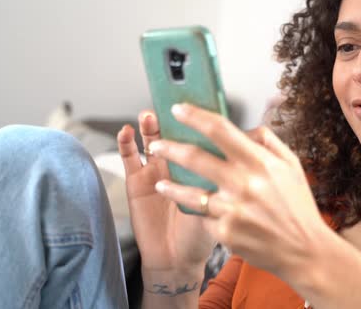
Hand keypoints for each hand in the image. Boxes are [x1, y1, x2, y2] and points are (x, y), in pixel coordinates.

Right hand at [117, 111, 216, 275]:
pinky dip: (125, 142)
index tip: (201, 101)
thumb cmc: (200, 235)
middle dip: (173, 116)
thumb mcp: (219, 207)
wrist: (176, 260)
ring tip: (150, 116)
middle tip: (172, 102)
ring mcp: (156, 169)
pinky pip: (129, 157)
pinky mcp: (136, 180)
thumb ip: (223, 183)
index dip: (200, 119)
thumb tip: (235, 157)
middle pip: (175, 131)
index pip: (201, 135)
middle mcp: (178, 163)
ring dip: (150, 125)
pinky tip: (126, 132)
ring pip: (151, 138)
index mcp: (200, 167)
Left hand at [147, 103, 328, 278]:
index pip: (220, 130)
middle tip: (156, 143)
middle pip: (195, 157)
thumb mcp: (292, 165)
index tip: (178, 109)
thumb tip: (244, 129)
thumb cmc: (298, 208)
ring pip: (189, 192)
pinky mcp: (225, 232)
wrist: (305, 251)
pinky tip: (202, 213)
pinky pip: (205, 217)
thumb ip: (267, 142)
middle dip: (169, 147)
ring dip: (170, 185)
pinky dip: (202, 213)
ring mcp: (232, 210)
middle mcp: (244, 184)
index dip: (195, 116)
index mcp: (260, 163)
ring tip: (159, 181)